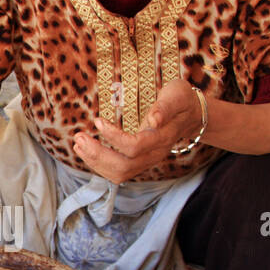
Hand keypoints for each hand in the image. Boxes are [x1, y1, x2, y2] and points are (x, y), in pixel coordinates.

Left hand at [72, 78, 204, 181]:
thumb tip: (154, 119)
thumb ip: (165, 107)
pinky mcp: (139, 162)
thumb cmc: (181, 100)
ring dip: (95, 162)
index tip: (97, 121)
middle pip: (124, 167)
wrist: (191, 115)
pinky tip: (86, 151)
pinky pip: (118, 172)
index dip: (114, 137)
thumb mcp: (176, 95)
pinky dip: (99, 164)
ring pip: (119, 173)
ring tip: (78, 144)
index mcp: (162, 138)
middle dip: (97, 155)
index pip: (135, 146)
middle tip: (78, 138)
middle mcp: (155, 155)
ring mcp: (147, 161)